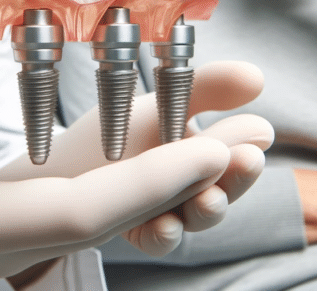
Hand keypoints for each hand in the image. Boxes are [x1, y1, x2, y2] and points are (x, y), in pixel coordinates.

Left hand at [0, 60, 273, 256]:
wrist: (57, 157)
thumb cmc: (116, 126)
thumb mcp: (163, 100)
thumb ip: (209, 86)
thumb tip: (258, 77)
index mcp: (199, 149)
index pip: (235, 160)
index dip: (245, 159)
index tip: (253, 150)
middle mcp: (188, 181)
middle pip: (223, 190)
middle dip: (234, 182)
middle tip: (243, 167)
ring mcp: (165, 208)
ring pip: (195, 216)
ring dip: (207, 210)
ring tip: (207, 199)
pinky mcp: (136, 229)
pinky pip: (156, 239)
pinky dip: (164, 235)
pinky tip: (165, 224)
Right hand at [0, 65, 270, 286]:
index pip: (71, 214)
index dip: (141, 185)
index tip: (206, 151)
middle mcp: (3, 239)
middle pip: (112, 216)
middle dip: (184, 183)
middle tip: (256, 139)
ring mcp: (12, 226)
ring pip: (110, 207)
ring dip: (175, 175)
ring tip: (241, 133)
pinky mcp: (15, 205)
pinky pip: (91, 192)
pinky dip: (139, 166)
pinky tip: (178, 133)